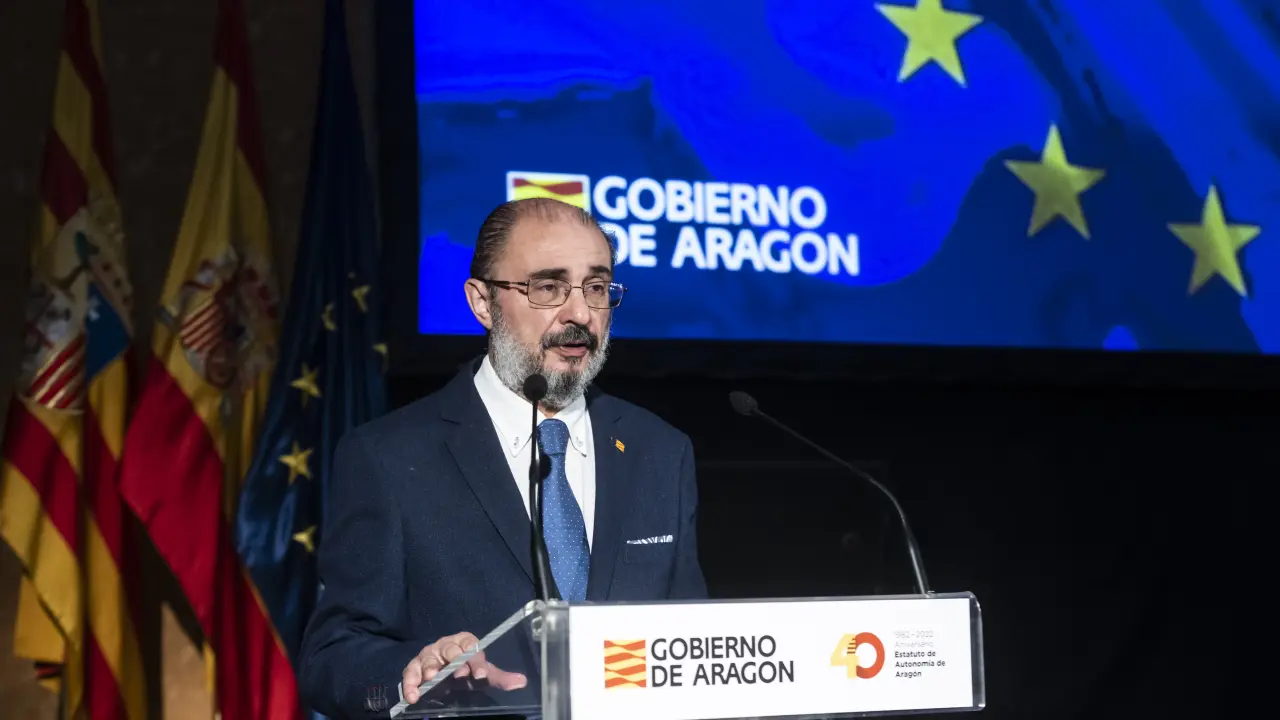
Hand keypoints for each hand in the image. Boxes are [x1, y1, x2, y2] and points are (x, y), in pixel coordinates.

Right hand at [401, 631, 527, 702]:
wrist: (443, 674)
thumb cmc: (465, 670)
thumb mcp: (481, 673)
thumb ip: (500, 678)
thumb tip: (522, 682)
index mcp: (465, 642)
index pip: (471, 647)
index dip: (476, 660)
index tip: (480, 674)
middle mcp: (446, 645)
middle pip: (450, 649)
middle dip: (454, 661)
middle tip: (458, 674)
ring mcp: (429, 655)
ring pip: (429, 659)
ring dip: (431, 668)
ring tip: (432, 679)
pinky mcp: (414, 667)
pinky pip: (410, 673)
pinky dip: (411, 684)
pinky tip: (414, 696)